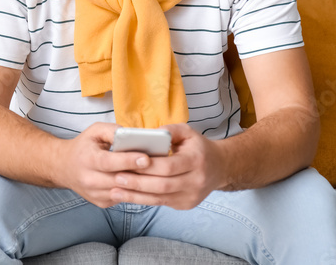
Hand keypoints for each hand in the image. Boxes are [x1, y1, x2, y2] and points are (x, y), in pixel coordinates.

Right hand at [57, 122, 153, 207]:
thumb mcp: (94, 131)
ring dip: (141, 185)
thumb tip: (132, 135)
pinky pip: (122, 198)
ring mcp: (95, 194)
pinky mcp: (101, 203)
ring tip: (158, 176)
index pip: (109, 162)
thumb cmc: (84, 146)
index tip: (146, 158)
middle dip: (140, 174)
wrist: (64, 167)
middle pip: (118, 179)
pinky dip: (135, 191)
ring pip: (123, 192)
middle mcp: (89, 179)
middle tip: (161, 168)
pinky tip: (147, 183)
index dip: (128, 161)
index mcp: (87, 159)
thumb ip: (112, 130)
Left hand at [108, 123, 228, 209]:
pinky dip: (143, 200)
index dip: (148, 166)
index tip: (128, 163)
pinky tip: (128, 195)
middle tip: (116, 177)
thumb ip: (169, 130)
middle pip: (162, 185)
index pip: (168, 166)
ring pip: (160, 198)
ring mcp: (191, 196)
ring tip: (115, 190)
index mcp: (196, 160)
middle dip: (137, 183)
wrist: (219, 168)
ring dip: (136, 195)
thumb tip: (150, 134)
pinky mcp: (185, 205)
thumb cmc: (198, 147)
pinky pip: (161, 203)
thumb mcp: (187, 132)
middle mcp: (195, 181)